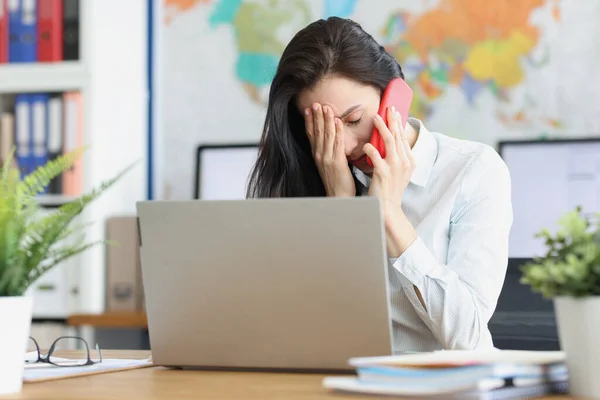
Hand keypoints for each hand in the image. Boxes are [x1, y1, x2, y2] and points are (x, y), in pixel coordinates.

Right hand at [305, 103, 355, 196]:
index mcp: (317, 155)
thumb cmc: (336, 181)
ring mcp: (327, 158)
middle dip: (317, 116)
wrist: (338, 196)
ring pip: (326, 135)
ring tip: (326, 107)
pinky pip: (337, 143)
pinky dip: (337, 131)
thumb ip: (328, 151)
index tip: (309, 108)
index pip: (311, 134)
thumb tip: (329, 140)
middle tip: (316, 103)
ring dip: (326, 120)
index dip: (310, 121)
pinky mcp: (337, 162)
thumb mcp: (328, 164)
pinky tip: (338, 121)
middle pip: (317, 132)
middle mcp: (319, 155)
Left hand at [363, 106, 416, 255]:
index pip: (403, 137)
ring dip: (382, 127)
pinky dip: (371, 148)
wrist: (387, 208)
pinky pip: (376, 156)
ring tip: (375, 117)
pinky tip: (365, 144)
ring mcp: (395, 167)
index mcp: (409, 161)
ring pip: (390, 141)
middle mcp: (404, 162)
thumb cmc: (389, 189)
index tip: (393, 111)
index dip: (398, 123)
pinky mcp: (384, 173)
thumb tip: (390, 140)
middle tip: (386, 107)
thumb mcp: (398, 171)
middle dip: (392, 120)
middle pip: (398, 135)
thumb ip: (395, 156)